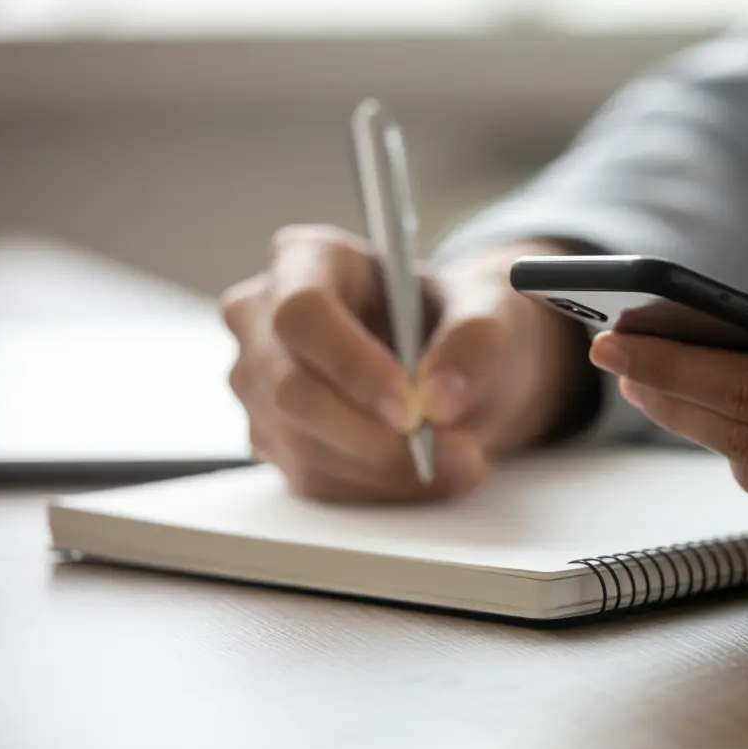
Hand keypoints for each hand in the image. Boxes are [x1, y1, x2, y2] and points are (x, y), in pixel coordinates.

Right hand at [221, 225, 591, 501]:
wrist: (452, 363)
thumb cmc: (457, 320)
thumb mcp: (488, 310)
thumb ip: (475, 339)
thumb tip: (441, 398)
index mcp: (307, 259)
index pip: (303, 313)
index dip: (350, 365)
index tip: (410, 408)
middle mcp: (263, 318)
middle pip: (292, 390)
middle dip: (374, 437)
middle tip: (455, 452)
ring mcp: (259, 383)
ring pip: (303, 446)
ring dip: (388, 470)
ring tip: (463, 465)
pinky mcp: (272, 439)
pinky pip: (316, 480)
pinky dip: (379, 489)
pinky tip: (430, 476)